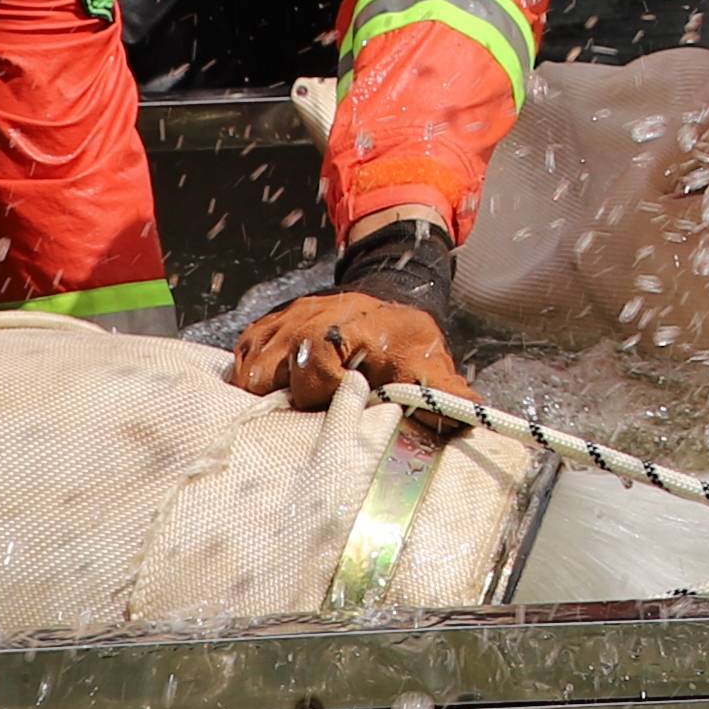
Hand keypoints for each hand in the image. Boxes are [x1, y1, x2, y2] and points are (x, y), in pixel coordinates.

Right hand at [225, 289, 465, 401]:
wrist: (390, 291)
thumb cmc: (406, 336)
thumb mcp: (428, 363)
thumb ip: (444, 393)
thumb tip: (469, 416)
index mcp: (341, 334)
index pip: (311, 379)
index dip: (324, 402)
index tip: (343, 408)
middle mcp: (302, 324)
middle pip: (263, 379)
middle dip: (280, 405)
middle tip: (305, 418)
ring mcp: (279, 324)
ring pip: (245, 371)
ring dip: (261, 396)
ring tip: (286, 411)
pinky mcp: (265, 326)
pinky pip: (239, 356)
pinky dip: (249, 377)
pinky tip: (273, 393)